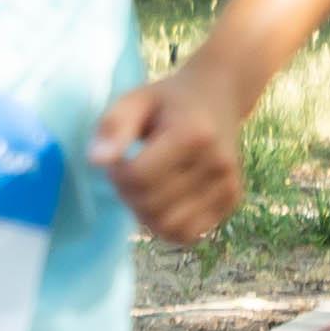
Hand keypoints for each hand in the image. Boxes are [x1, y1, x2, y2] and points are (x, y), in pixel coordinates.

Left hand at [92, 61, 255, 243]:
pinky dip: (168, 225)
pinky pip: (188, 234)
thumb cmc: (169, 101)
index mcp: (193, 135)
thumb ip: (114, 126)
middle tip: (131, 173)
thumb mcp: (136, 100)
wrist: (219, 97)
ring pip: (168, 226)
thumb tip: (96, 161)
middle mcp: (217, 164)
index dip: (117, 174)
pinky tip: (165, 202)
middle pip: (151, 205)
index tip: (119, 158)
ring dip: (146, 214)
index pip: (139, 178)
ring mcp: (228, 185)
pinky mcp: (233, 200)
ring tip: (147, 188)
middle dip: (129, 195)